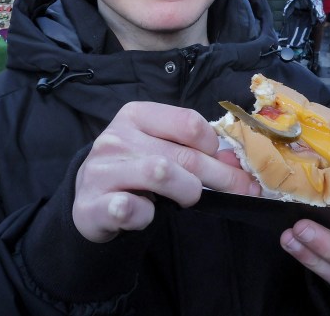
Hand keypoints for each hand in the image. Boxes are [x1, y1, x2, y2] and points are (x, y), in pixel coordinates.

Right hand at [73, 102, 259, 242]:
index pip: (188, 122)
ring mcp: (100, 170)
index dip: (212, 145)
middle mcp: (115, 137)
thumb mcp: (162, 150)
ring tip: (187, 199)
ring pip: (161, 173)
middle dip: (221, 177)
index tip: (217, 159)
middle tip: (241, 190)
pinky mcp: (91, 205)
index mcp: (136, 115)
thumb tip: (238, 163)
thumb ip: (196, 151)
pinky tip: (146, 214)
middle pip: (183, 155)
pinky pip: (129, 208)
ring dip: (186, 192)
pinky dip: (145, 215)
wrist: (88, 200)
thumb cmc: (133, 171)